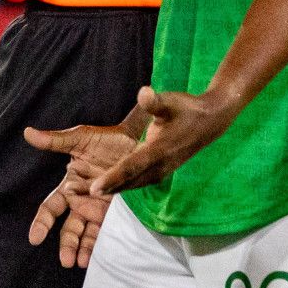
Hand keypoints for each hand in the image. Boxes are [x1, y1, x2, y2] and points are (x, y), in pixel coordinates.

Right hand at [23, 114, 144, 267]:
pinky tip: (97, 256)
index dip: (42, 222)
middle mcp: (82, 201)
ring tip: (81, 262)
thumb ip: (54, 141)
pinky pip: (106, 230)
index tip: (35, 237)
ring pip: (86, 233)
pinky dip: (100, 243)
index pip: (51, 207)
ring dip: (82, 249)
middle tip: (66, 260)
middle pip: (69, 227)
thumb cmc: (105, 139)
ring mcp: (99, 208)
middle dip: (66, 244)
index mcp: (70, 186)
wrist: (136, 140)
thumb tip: (28, 133)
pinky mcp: (116, 211)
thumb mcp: (79, 138)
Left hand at [90, 86, 238, 196]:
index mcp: (157, 151)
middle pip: (128, 182)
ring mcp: (162, 171)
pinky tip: (109, 187)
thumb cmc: (186, 109)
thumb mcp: (170, 102)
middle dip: (105, 188)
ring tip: (87, 193)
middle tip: (77, 193)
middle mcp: (159, 166)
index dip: (111, 178)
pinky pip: (138, 182)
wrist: (210, 121)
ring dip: (113, 190)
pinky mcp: (162, 171)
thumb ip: (154, 102)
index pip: (130, 167)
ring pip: (133, 185)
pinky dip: (123, 186)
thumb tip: (143, 93)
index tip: (93, 188)